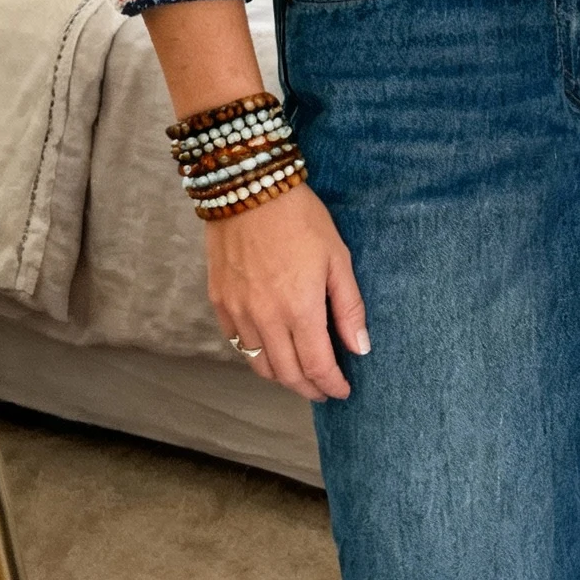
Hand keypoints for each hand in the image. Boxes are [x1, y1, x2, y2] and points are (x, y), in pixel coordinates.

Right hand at [206, 181, 368, 404]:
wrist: (249, 188)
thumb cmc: (300, 219)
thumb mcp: (337, 259)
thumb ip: (349, 308)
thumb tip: (359, 348)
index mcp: (300, 309)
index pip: (318, 366)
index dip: (332, 385)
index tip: (343, 391)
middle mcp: (265, 318)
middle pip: (288, 374)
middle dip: (309, 389)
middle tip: (323, 391)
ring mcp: (239, 311)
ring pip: (259, 364)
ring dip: (282, 377)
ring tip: (299, 375)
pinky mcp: (220, 300)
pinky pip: (237, 343)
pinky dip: (256, 356)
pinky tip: (271, 350)